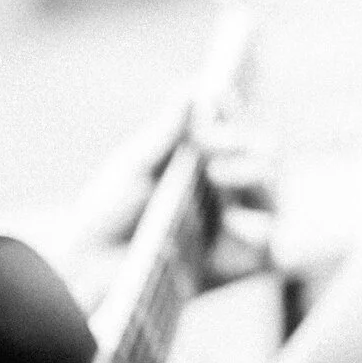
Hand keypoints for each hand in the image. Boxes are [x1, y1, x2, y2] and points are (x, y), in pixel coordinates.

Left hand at [41, 106, 275, 311]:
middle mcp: (229, 192)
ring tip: (215, 172)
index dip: (232, 110)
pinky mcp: (238, 267)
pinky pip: (268, 245)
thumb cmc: (107, 218)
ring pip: (275, 194)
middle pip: (266, 156)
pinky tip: (230, 219)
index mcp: (206, 162)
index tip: (216, 95)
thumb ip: (166, 133)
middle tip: (208, 143)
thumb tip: (193, 88)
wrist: (87, 274)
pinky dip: (255, 227)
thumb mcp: (133, 167)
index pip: (236, 127)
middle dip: (245, 140)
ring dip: (253, 173)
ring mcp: (237, 229)